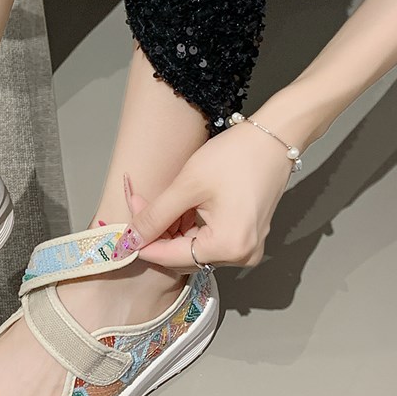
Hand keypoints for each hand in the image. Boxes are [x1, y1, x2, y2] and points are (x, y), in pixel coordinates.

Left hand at [114, 121, 295, 269]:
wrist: (273, 137)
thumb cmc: (235, 156)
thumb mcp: (186, 186)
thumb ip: (155, 217)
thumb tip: (129, 240)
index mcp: (228, 247)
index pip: (170, 258)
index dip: (143, 243)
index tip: (123, 229)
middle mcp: (241, 256)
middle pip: (182, 255)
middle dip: (157, 232)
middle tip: (139, 203)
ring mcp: (246, 248)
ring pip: (193, 248)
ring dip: (172, 228)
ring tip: (163, 199)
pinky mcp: (246, 237)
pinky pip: (208, 240)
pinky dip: (190, 226)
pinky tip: (182, 205)